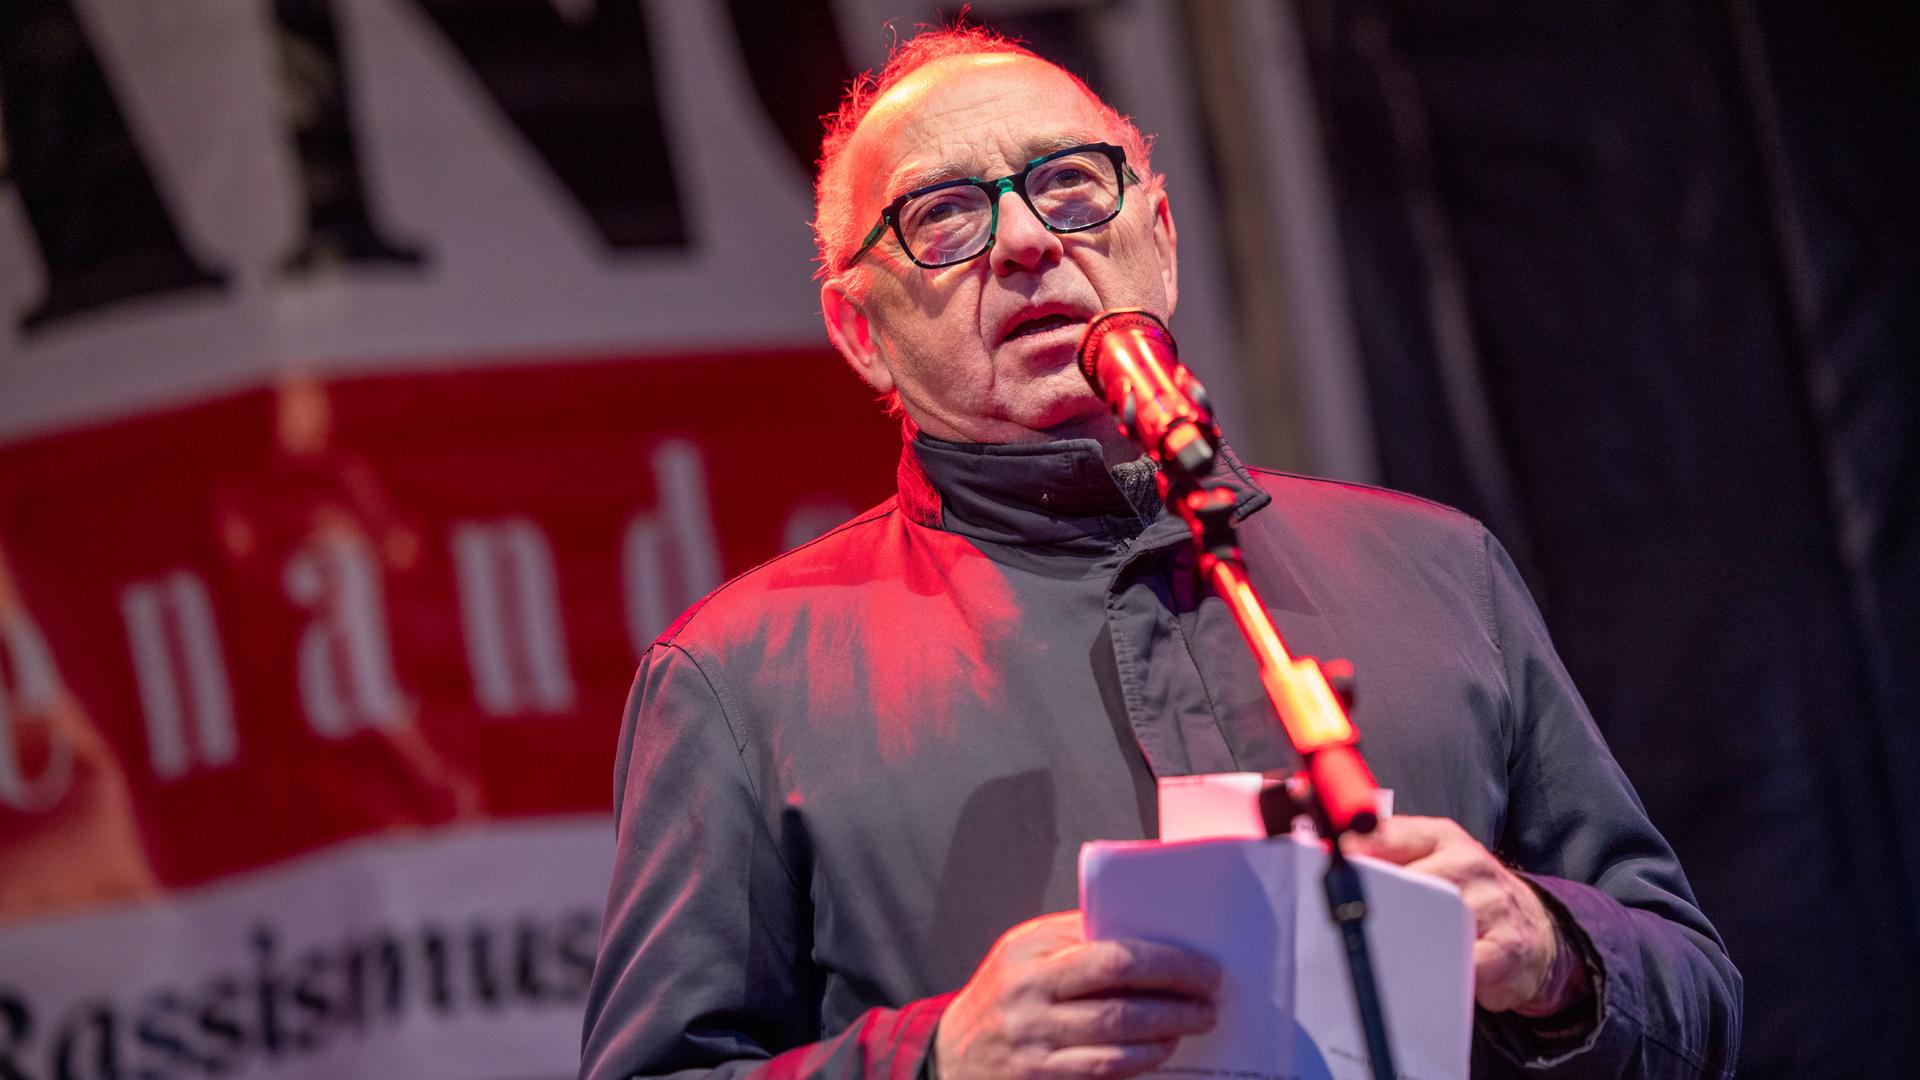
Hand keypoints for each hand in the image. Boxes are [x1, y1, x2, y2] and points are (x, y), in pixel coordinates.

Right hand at [933, 911, 1220, 1079]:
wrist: (953, 1056)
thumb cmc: (1004, 995)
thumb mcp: (1024, 954)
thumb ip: (1074, 940)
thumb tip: (1148, 933)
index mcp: (1028, 954)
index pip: (1109, 951)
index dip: (1164, 960)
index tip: (1200, 964)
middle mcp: (1028, 997)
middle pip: (1118, 994)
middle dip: (1174, 994)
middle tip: (1209, 997)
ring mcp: (1034, 1044)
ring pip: (1117, 1039)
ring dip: (1166, 1030)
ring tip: (1193, 1022)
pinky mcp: (1042, 1079)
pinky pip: (1104, 1072)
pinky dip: (1141, 1061)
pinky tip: (1160, 1050)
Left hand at [1340, 815, 1587, 1014]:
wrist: (1535, 931)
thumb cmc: (1465, 892)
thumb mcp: (1430, 857)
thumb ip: (1382, 851)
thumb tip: (1319, 850)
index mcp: (1441, 838)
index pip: (1386, 836)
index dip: (1350, 856)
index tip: (1319, 873)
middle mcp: (1468, 865)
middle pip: (1408, 881)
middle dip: (1372, 903)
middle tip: (1340, 923)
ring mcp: (1491, 907)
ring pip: (1434, 923)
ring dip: (1401, 943)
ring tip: (1378, 954)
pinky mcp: (1506, 951)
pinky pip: (1462, 966)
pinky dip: (1439, 975)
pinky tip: (1426, 978)